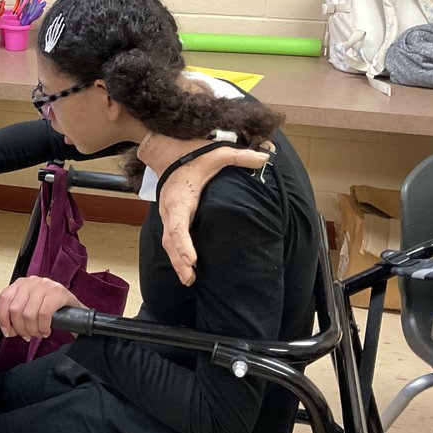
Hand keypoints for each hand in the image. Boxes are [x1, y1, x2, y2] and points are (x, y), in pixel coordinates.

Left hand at [0, 276, 82, 340]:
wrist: (73, 306)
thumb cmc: (50, 306)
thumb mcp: (30, 306)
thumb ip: (17, 315)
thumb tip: (8, 330)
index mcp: (20, 283)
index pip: (4, 299)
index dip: (3, 319)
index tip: (8, 331)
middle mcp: (31, 282)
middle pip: (15, 310)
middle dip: (20, 328)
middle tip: (27, 335)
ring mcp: (44, 285)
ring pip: (29, 314)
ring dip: (33, 330)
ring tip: (38, 333)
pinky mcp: (57, 292)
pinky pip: (44, 315)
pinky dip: (43, 327)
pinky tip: (46, 330)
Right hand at [143, 135, 270, 285]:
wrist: (167, 152)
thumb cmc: (192, 155)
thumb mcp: (216, 153)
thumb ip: (239, 156)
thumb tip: (265, 158)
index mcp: (180, 198)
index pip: (177, 224)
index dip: (183, 243)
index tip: (191, 259)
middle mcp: (170, 209)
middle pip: (170, 239)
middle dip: (179, 259)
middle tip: (190, 277)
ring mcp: (167, 215)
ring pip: (168, 243)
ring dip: (177, 262)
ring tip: (189, 279)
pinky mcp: (169, 218)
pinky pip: (170, 240)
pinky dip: (176, 255)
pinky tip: (186, 269)